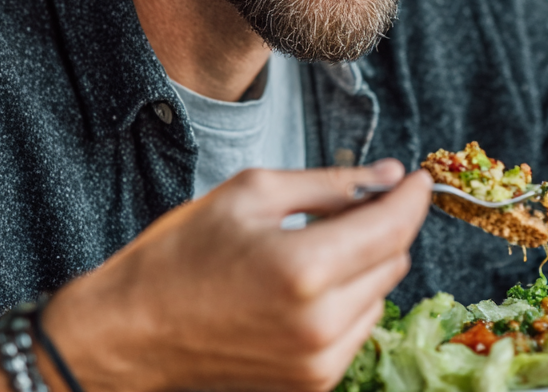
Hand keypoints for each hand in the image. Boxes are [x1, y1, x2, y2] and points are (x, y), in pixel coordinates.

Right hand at [39, 160, 431, 391]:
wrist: (129, 332)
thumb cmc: (179, 255)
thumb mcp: (252, 194)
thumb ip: (330, 185)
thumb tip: (390, 176)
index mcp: (304, 268)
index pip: (394, 226)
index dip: (413, 196)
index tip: (418, 178)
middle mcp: (321, 323)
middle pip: (394, 260)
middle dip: (384, 225)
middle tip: (353, 201)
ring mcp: (319, 361)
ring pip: (380, 296)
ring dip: (365, 264)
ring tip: (313, 244)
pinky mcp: (311, 384)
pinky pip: (357, 329)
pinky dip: (347, 300)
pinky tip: (305, 282)